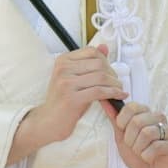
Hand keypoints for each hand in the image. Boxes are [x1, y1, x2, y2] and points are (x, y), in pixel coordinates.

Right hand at [10, 44, 125, 162]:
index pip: (91, 51)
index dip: (105, 60)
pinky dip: (113, 93)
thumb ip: (89, 62)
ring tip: (119, 90)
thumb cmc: (63, 100)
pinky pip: (99, 91)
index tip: (110, 71)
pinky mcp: (72, 98)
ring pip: (100, 77)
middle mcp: (63, 69)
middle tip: (117, 83)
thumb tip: (104, 47)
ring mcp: (66, 83)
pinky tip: (118, 96)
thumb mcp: (74, 77)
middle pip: (98, 64)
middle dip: (112, 73)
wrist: (49, 120)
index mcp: (63, 60)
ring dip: (115, 84)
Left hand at [99, 100, 167, 167]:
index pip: (132, 106)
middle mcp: (158, 118)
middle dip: (129, 138)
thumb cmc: (139, 152)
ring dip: (138, 148)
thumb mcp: (122, 136)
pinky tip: (149, 158)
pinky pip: (156, 147)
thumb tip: (104, 100)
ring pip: (146, 133)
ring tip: (141, 152)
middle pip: (137, 121)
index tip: (122, 130)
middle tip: (132, 145)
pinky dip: (146, 156)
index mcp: (146, 113)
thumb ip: (115, 119)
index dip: (122, 119)